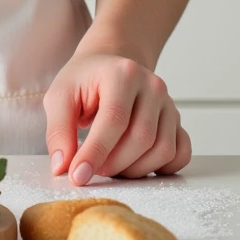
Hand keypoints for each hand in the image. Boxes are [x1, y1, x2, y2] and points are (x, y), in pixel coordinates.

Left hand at [43, 51, 191, 183]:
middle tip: (92, 169)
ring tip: (110, 165)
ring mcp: (169, 104)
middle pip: (141, 138)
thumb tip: (62, 167)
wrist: (110, 64)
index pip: (114, 120)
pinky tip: (136, 164)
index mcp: (122, 74)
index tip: (78, 175)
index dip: (96, 152)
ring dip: (134, 169)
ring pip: (163, 150)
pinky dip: (161, 168)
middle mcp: (152, 86)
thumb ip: (58, 130)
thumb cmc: (85, 81)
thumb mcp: (60, 96)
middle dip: (114, 163)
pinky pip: (181, 154)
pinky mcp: (177, 121)